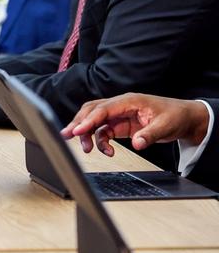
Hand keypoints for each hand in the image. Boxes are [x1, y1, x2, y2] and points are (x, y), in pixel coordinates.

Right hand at [61, 94, 211, 155]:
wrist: (185, 118)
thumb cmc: (175, 116)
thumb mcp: (165, 126)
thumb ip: (149, 135)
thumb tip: (137, 144)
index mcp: (129, 101)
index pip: (103, 109)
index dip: (88, 120)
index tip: (77, 131)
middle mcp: (120, 106)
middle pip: (91, 111)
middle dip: (78, 123)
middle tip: (67, 136)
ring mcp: (118, 115)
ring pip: (94, 121)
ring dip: (87, 134)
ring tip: (86, 149)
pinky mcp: (120, 125)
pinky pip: (103, 132)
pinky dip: (100, 141)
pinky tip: (106, 151)